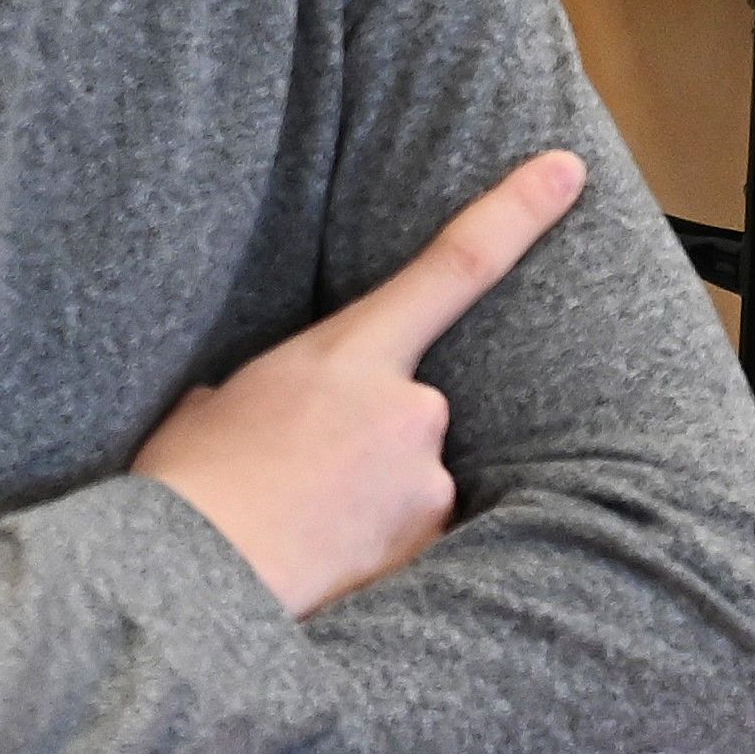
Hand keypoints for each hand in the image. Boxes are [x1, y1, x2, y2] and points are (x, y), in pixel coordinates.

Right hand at [132, 152, 580, 617]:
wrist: (192, 581)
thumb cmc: (186, 488)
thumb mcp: (210, 408)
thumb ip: (266, 394)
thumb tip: (266, 416)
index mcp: (347, 354)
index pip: (455, 265)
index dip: (518, 211)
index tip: (567, 172)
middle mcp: (409, 410)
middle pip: (412, 412)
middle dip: (368, 442)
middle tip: (297, 479)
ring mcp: (427, 483)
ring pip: (414, 484)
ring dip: (369, 502)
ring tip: (297, 528)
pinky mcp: (429, 550)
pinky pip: (412, 541)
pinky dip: (372, 551)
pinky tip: (319, 564)